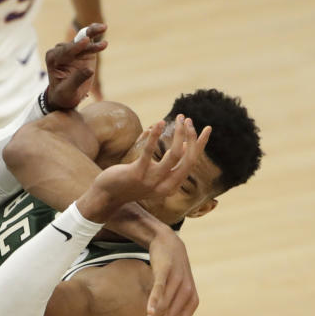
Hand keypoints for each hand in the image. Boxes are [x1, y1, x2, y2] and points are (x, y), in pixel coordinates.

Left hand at [44, 23, 107, 110]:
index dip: (76, 47)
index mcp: (53, 59)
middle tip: (96, 32)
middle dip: (86, 39)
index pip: (65, 51)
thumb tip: (90, 70)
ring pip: (82, 37)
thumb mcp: (68, 91)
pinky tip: (102, 27)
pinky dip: (94, 32)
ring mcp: (72, 49)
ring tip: (104, 28)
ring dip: (93, 33)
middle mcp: (61, 51)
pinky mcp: (82, 49)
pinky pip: (88, 38)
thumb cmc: (64, 95)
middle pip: (74, 42)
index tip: (86, 41)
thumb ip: (77, 80)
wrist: (66, 96)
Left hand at [84, 116, 211, 219]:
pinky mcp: (138, 174)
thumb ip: (168, 164)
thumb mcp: (153, 174)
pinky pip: (149, 152)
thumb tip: (182, 144)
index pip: (192, 163)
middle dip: (191, 137)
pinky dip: (155, 136)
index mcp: (171, 185)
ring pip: (174, 155)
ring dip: (179, 133)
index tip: (207, 128)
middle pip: (188, 159)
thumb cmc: (130, 183)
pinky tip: (158, 123)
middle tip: (188, 119)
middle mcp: (165, 186)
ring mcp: (152, 181)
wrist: (107, 196)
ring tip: (178, 118)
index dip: (200, 145)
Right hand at [133, 230, 198, 315]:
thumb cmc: (170, 274)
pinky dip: (154, 301)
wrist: (169, 242)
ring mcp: (178, 282)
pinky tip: (148, 313)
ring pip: (161, 310)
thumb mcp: (173, 295)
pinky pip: (159, 289)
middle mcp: (188, 294)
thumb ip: (169, 314)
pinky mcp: (166, 271)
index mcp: (191, 304)